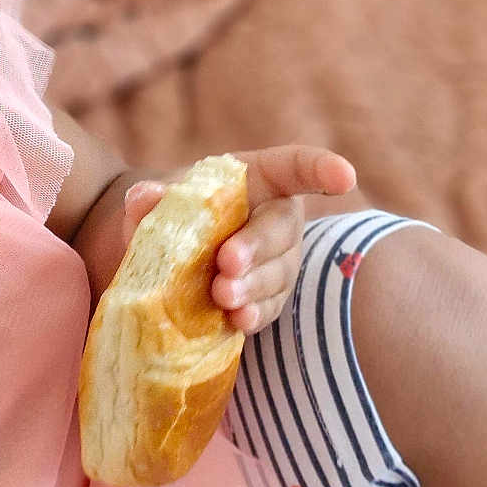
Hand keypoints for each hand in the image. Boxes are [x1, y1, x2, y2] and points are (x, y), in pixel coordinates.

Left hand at [122, 146, 357, 334]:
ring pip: (278, 273)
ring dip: (252, 286)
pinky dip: (254, 314)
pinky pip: (269, 306)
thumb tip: (143, 197)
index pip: (297, 167)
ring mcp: (278, 261)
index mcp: (259, 179)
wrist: (166, 256)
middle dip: (257, 247)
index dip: (321, 170)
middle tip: (227, 262)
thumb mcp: (159, 201)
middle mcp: (277, 219)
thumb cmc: (174, 214)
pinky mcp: (268, 297)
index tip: (344, 178)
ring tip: (223, 296)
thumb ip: (152, 197)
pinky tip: (238, 320)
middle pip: (281, 229)